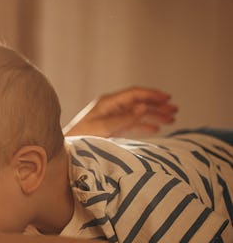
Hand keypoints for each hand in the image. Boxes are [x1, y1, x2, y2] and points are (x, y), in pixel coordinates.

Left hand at [63, 86, 177, 137]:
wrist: (67, 148)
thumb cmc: (81, 136)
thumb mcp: (103, 127)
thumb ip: (124, 118)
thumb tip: (143, 107)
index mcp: (108, 102)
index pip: (134, 94)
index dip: (152, 94)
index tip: (168, 98)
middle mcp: (111, 108)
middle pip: (139, 103)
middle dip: (157, 105)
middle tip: (175, 110)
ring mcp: (111, 118)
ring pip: (137, 113)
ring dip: (154, 115)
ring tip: (171, 120)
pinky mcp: (111, 128)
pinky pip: (132, 124)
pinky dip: (144, 125)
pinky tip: (156, 128)